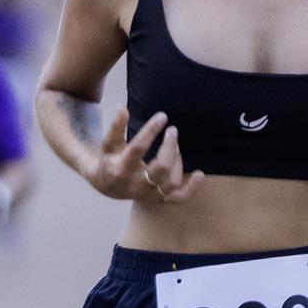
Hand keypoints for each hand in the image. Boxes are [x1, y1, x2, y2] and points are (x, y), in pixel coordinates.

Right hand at [87, 106, 205, 202]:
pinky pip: (179, 198)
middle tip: (173, 130)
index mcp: (120, 170)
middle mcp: (135, 185)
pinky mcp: (158, 200)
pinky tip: (200, 174)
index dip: (150, 131)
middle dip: (170, 147)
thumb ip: (116, 127)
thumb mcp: (108, 143)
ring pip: (172, 181)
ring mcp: (149, 195)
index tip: (162, 116)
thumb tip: (122, 108)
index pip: (137, 149)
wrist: (107, 186)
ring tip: (175, 145)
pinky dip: (192, 188)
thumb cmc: (110, 159)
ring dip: (178, 160)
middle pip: (161, 167)